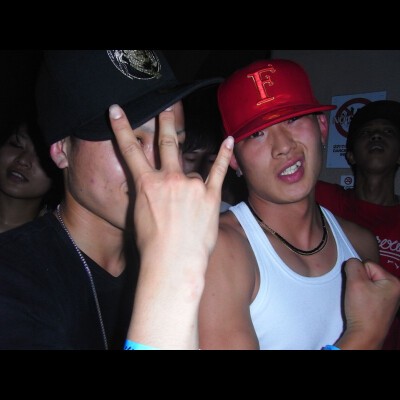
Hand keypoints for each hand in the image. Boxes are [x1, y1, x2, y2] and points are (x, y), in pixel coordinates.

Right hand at [109, 103, 233, 348]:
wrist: (173, 262)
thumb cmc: (152, 245)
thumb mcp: (138, 216)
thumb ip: (145, 195)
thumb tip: (152, 187)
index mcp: (147, 184)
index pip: (130, 150)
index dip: (121, 127)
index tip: (116, 110)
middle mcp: (169, 178)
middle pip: (166, 145)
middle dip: (165, 124)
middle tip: (167, 108)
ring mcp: (191, 184)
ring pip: (193, 173)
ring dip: (191, 185)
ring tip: (190, 211)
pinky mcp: (210, 194)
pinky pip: (218, 170)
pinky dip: (224, 155)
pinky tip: (229, 141)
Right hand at [338, 258, 399, 349]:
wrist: (364, 335)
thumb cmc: (362, 311)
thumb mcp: (355, 282)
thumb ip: (353, 265)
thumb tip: (352, 262)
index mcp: (393, 281)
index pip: (367, 264)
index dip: (358, 274)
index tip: (358, 288)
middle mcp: (395, 288)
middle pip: (368, 273)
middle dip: (358, 281)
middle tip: (358, 295)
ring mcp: (389, 297)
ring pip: (367, 282)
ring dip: (359, 289)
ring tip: (359, 301)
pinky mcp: (382, 304)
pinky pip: (368, 292)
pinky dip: (361, 296)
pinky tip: (361, 305)